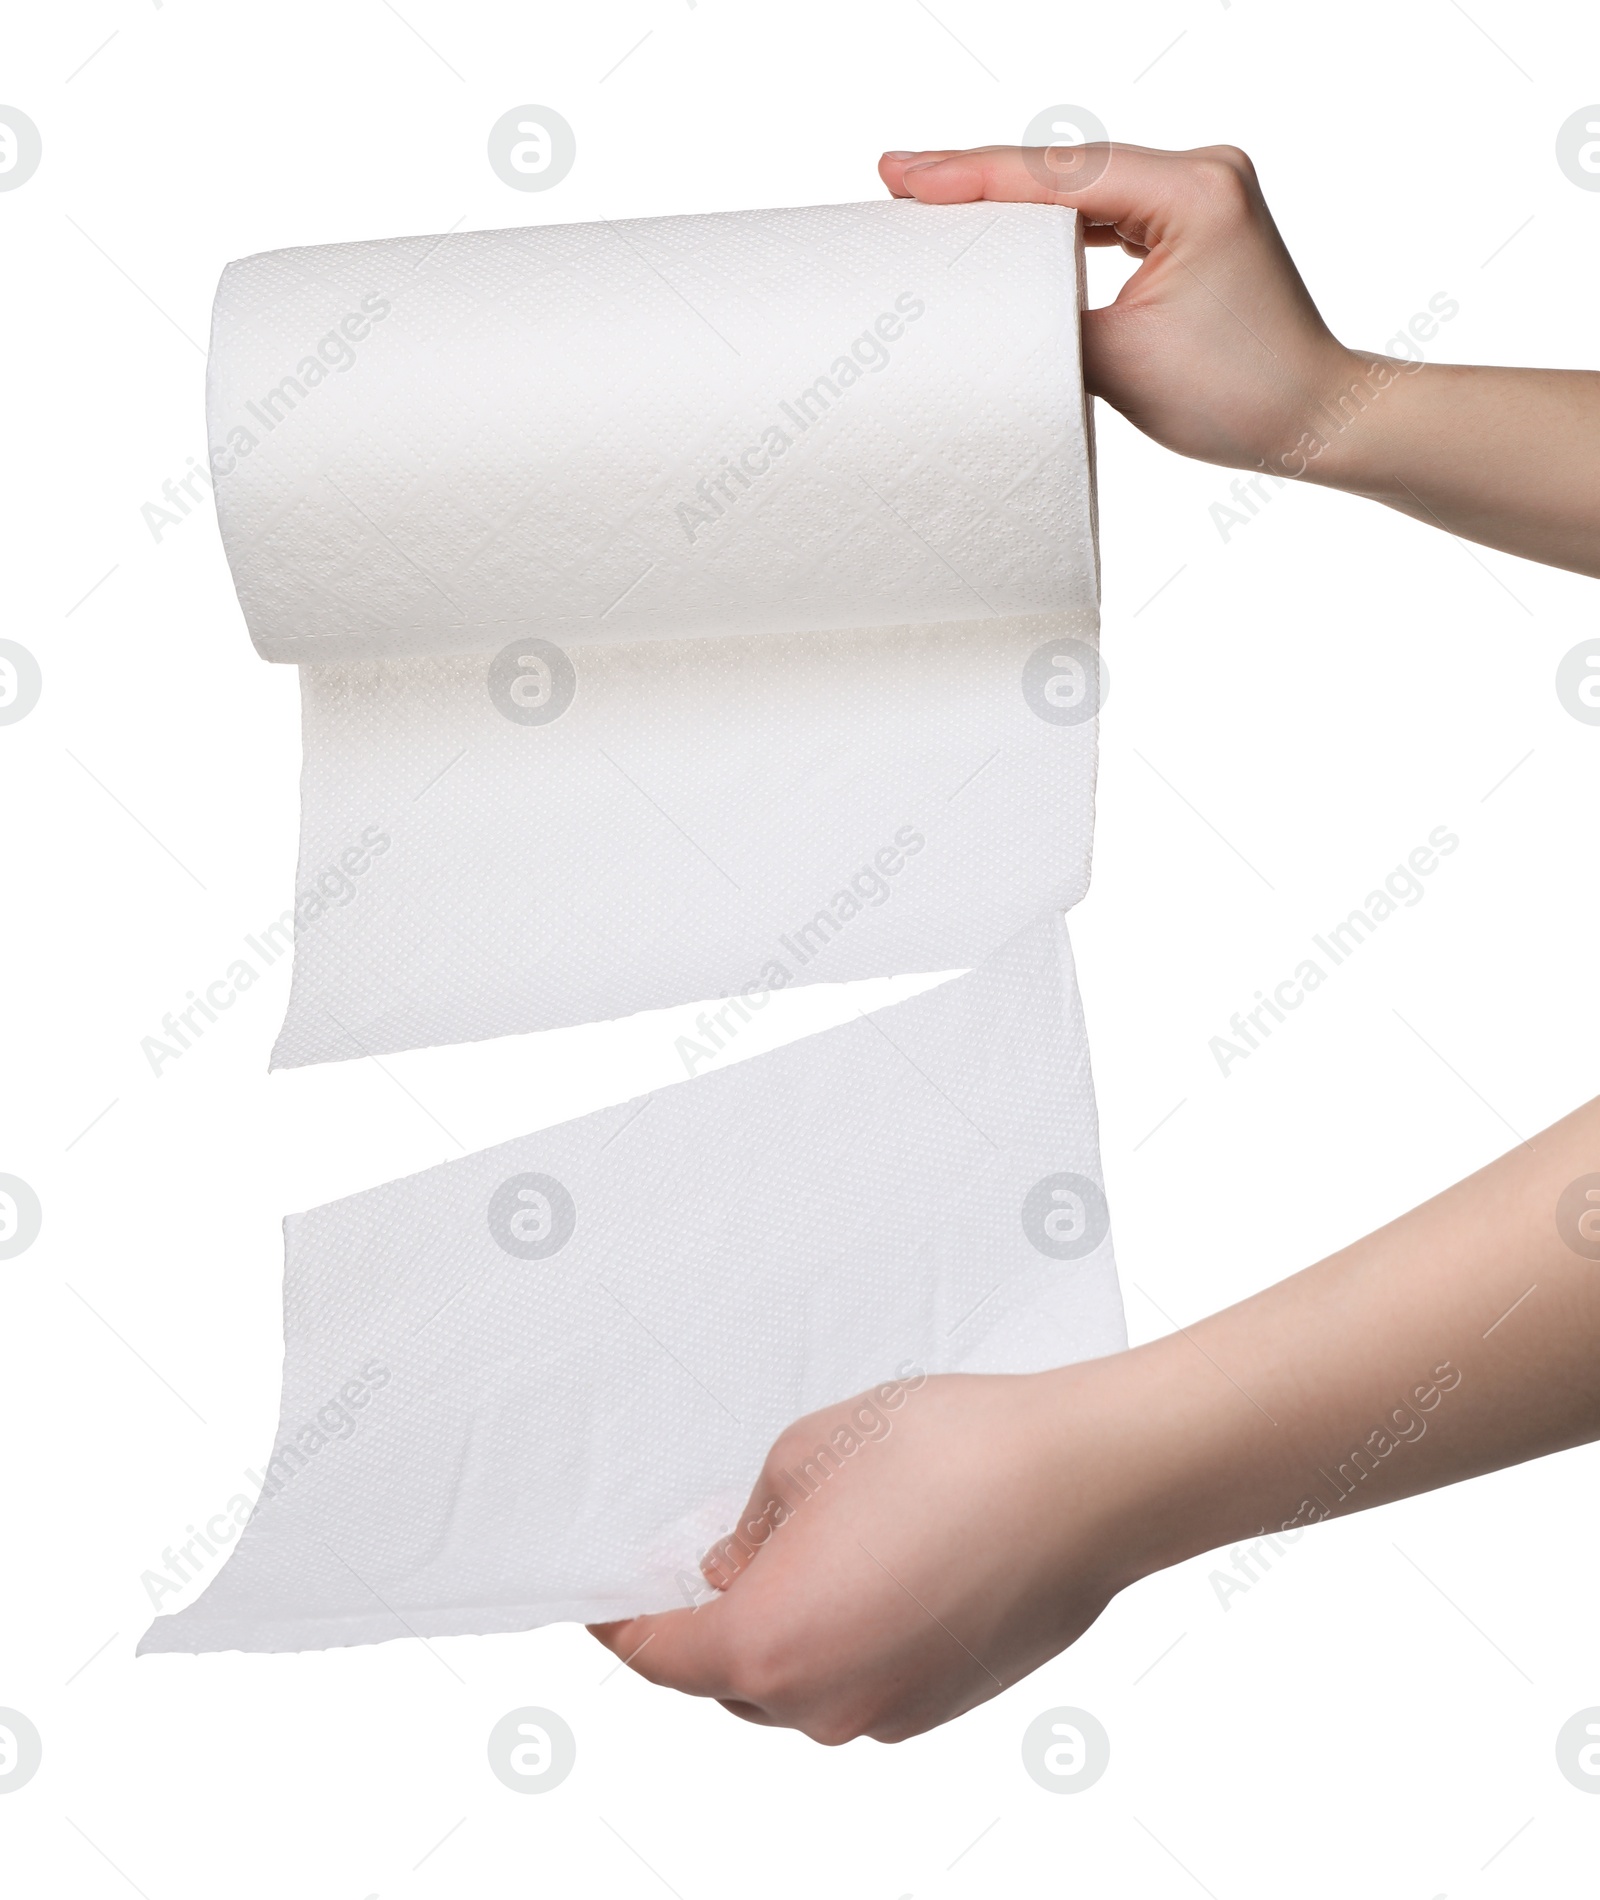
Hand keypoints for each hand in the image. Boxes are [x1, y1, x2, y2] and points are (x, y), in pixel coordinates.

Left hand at [594, 1094, 1599, 1742]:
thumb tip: (735, 1563)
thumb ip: (752, 1523)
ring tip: (796, 1545)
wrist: (1090, 1480)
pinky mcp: (947, 1701)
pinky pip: (863, 1680)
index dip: (620, 1621)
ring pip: (800, 1684)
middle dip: (705, 1624)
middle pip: (728, 1679)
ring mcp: (891, 1714)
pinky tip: (871, 1566)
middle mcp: (825, 1705)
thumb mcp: (812, 1451)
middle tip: (701, 1552)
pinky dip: (845, 1638)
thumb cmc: (954, 1454)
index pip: (656, 1656)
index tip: (600, 1595)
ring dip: (782, 1629)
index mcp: (771, 1647)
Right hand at [880, 143, 1353, 474]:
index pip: (1059, 176)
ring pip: (1081, 186)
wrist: (1316, 419)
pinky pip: (1104, 211)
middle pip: (1065, 168)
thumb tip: (982, 305)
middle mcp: (1201, 172)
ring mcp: (1199, 193)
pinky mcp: (1193, 221)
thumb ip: (1045, 320)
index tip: (903, 175)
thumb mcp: (1121, 362)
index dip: (973, 176)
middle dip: (980, 176)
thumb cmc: (1241, 396)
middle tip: (898, 178)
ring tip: (931, 197)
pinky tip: (1000, 224)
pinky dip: (1050, 223)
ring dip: (1009, 198)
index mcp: (1193, 190)